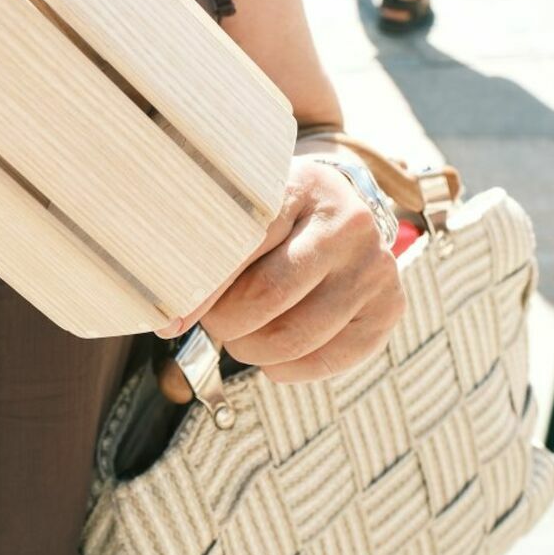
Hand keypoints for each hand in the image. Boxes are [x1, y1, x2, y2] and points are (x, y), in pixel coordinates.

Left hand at [158, 157, 404, 395]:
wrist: (340, 206)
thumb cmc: (276, 210)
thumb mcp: (246, 203)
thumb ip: (208, 243)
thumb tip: (164, 317)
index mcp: (302, 186)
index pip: (241, 247)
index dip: (200, 290)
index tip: (170, 317)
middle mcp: (347, 223)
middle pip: (267, 298)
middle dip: (225, 322)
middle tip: (212, 322)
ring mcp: (374, 267)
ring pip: (294, 337)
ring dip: (251, 348)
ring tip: (240, 334)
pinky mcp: (389, 307)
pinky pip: (328, 361)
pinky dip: (286, 368)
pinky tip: (272, 353)